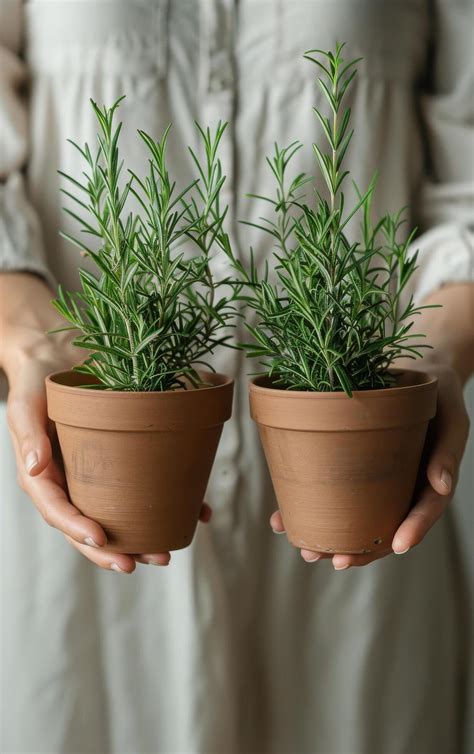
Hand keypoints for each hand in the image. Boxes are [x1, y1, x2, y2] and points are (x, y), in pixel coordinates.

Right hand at [1, 273, 211, 572]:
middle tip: (143, 562)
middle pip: (92, 527)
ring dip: (143, 538)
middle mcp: (74, 483)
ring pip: (121, 516)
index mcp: (46, 476)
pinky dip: (173, 502)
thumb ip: (28, 435)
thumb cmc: (38, 381)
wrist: (60, 355)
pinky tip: (196, 512)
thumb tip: (34, 469)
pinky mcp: (125, 460)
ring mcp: (100, 476)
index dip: (78, 531)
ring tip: (167, 552)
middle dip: (116, 551)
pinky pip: (146, 487)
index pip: (59, 512)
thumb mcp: (27, 403)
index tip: (102, 540)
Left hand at [270, 362, 469, 569]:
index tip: (398, 545)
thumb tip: (442, 485)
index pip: (423, 511)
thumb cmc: (437, 395)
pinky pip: (327, 493)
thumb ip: (448, 450)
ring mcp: (372, 482)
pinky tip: (280, 520)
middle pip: (382, 527)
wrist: (413, 373)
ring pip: (351, 519)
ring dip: (329, 539)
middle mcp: (399, 489)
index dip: (413, 529)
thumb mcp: (451, 417)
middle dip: (360, 550)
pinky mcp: (346, 468)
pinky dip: (304, 507)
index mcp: (428, 482)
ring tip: (305, 551)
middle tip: (337, 561)